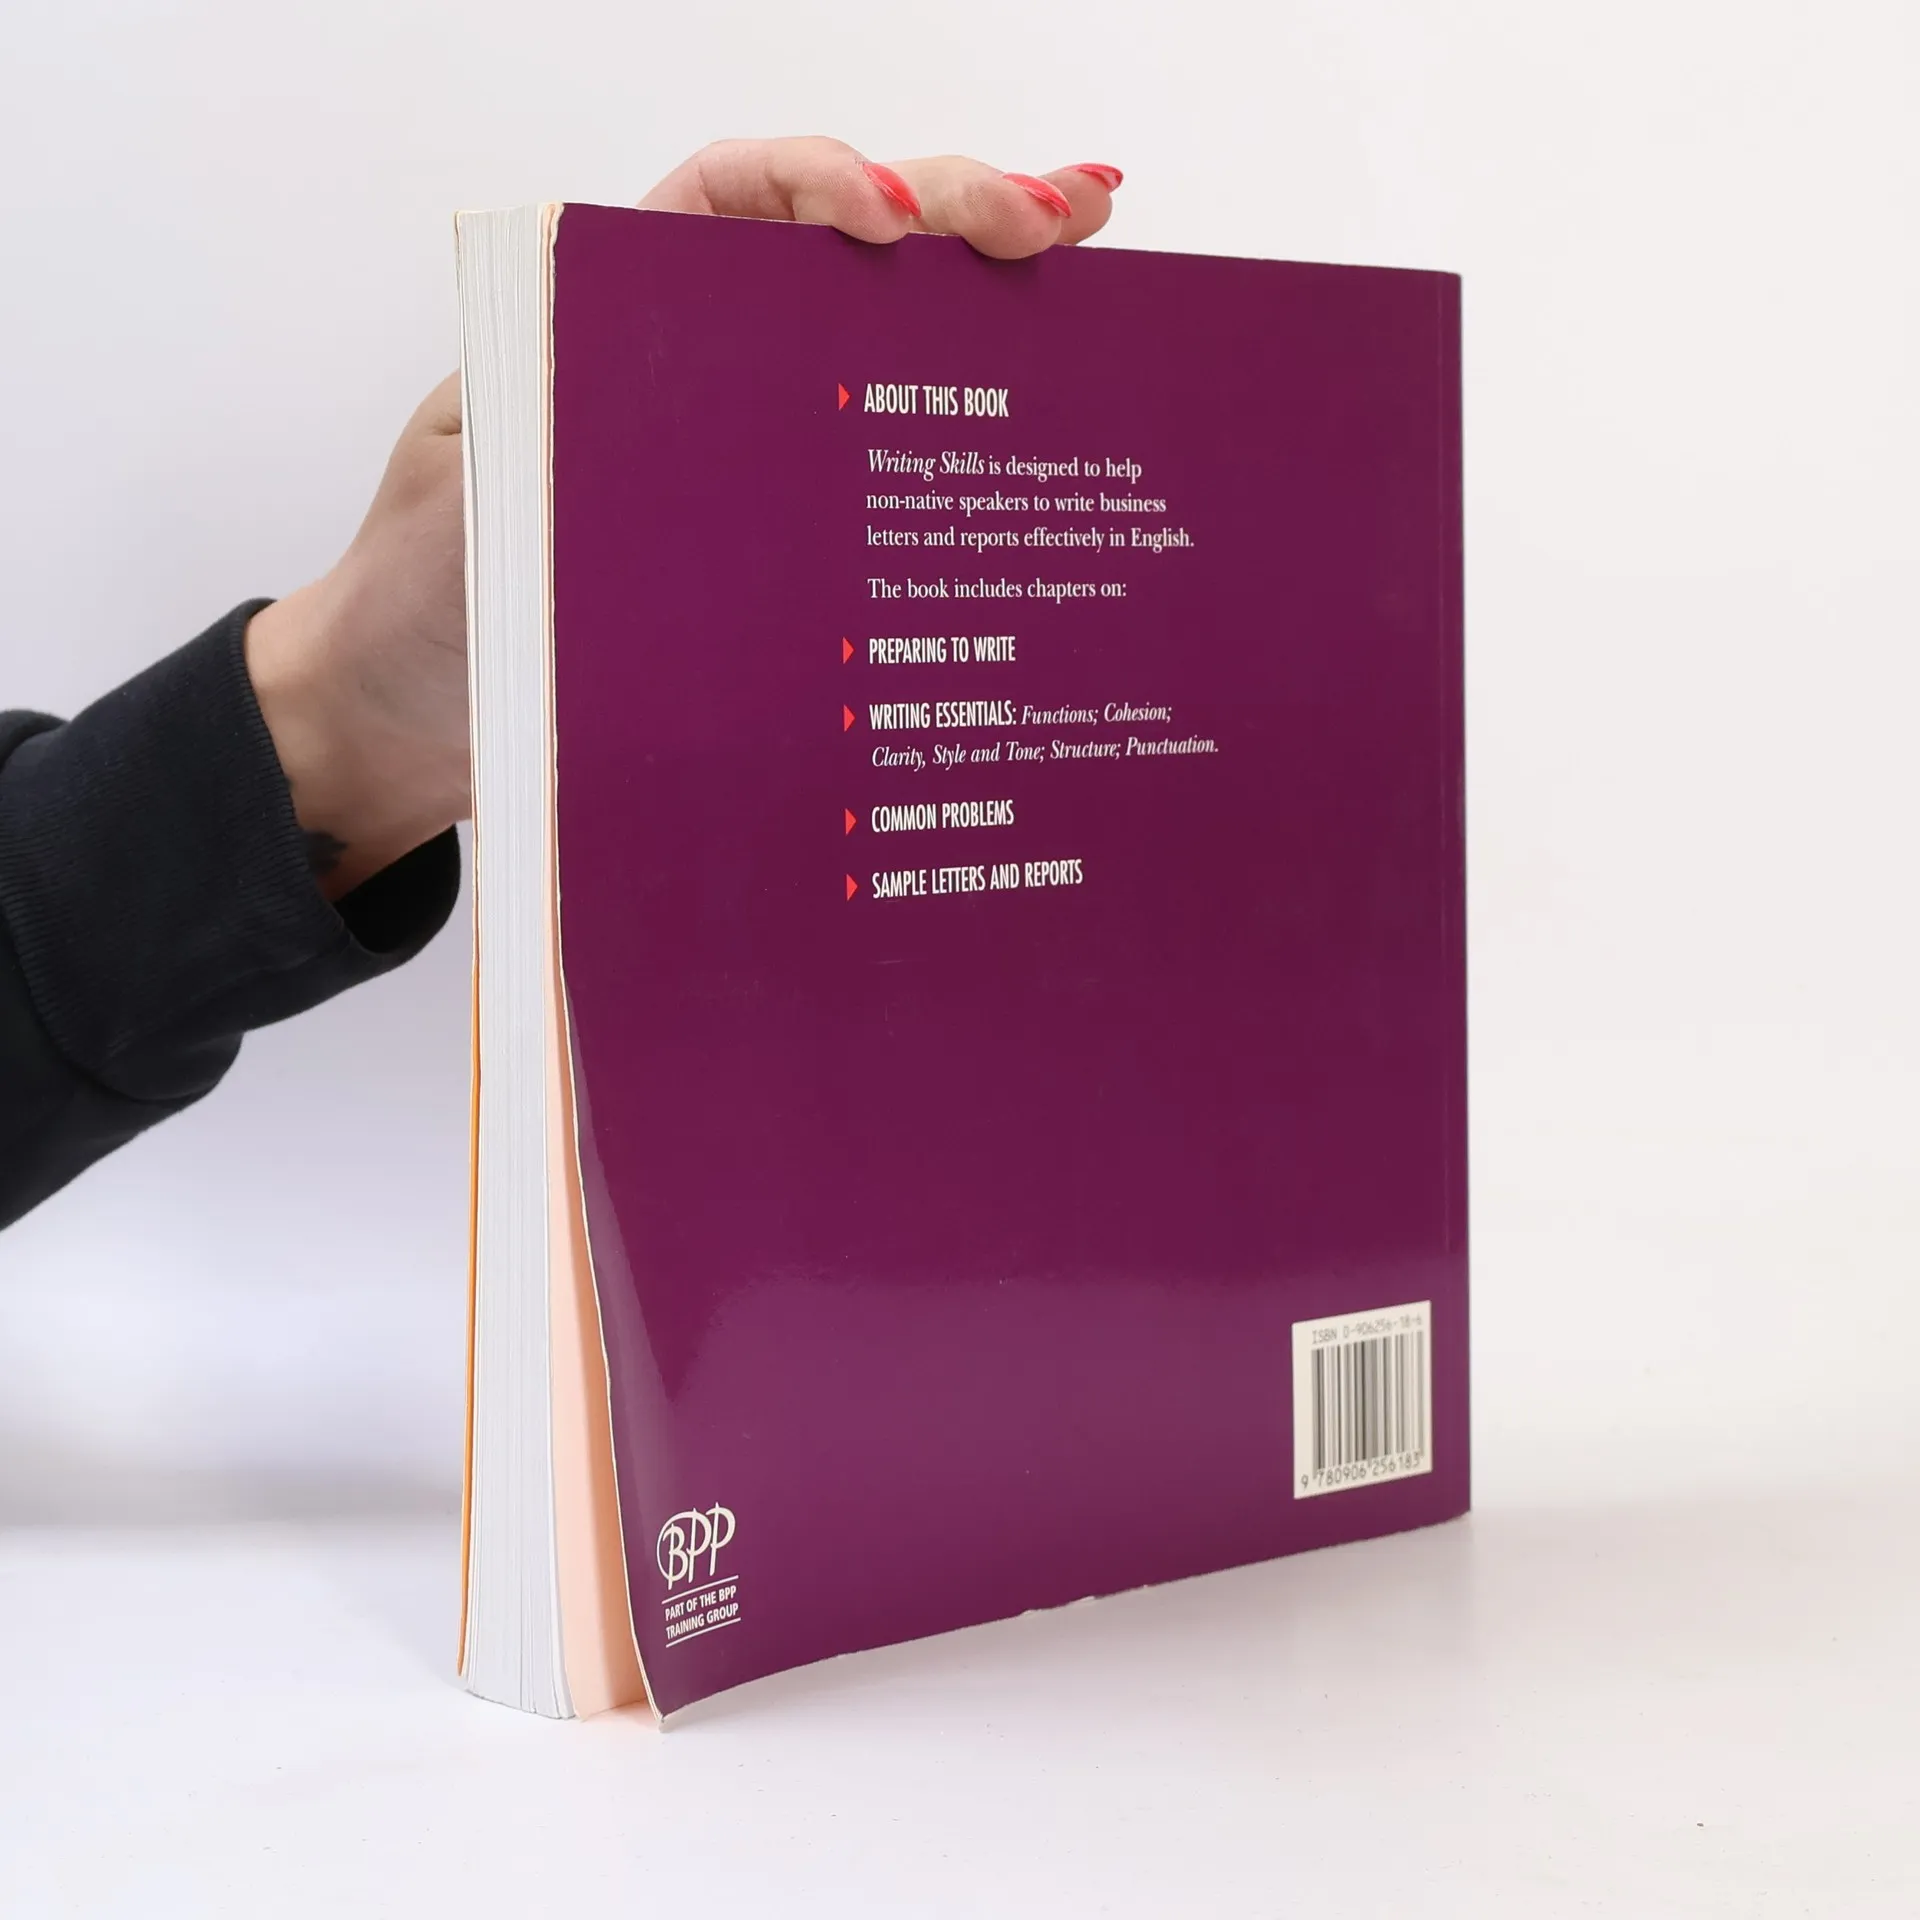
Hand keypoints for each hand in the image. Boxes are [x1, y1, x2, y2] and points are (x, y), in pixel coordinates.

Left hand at [247, 138, 1122, 899]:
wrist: (412, 722)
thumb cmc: (422, 602)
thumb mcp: (477, 493)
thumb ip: (557, 425)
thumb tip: (684, 393)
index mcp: (611, 314)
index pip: (732, 197)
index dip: (819, 181)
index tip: (890, 219)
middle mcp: (699, 364)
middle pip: (841, 250)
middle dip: (951, 211)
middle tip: (1047, 225)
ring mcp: (755, 448)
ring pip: (887, 344)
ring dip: (990, 294)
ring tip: (1088, 256)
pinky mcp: (786, 537)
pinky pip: (889, 467)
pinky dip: (971, 432)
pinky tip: (1055, 402)